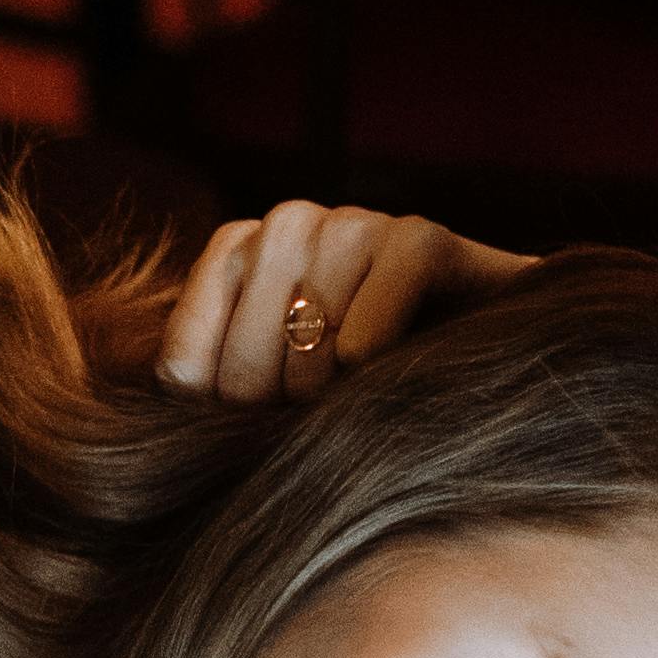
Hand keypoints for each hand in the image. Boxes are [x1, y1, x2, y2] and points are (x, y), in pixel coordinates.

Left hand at [159, 199, 533, 404]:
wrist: (487, 391)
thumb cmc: (365, 414)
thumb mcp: (277, 415)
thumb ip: (218, 401)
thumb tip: (170, 407)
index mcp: (240, 267)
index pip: (189, 333)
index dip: (216, 392)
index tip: (253, 432)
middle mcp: (294, 229)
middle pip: (252, 301)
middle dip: (272, 387)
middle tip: (310, 427)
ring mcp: (360, 225)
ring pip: (315, 286)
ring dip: (325, 368)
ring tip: (350, 402)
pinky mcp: (425, 239)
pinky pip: (388, 272)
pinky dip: (375, 329)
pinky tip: (377, 367)